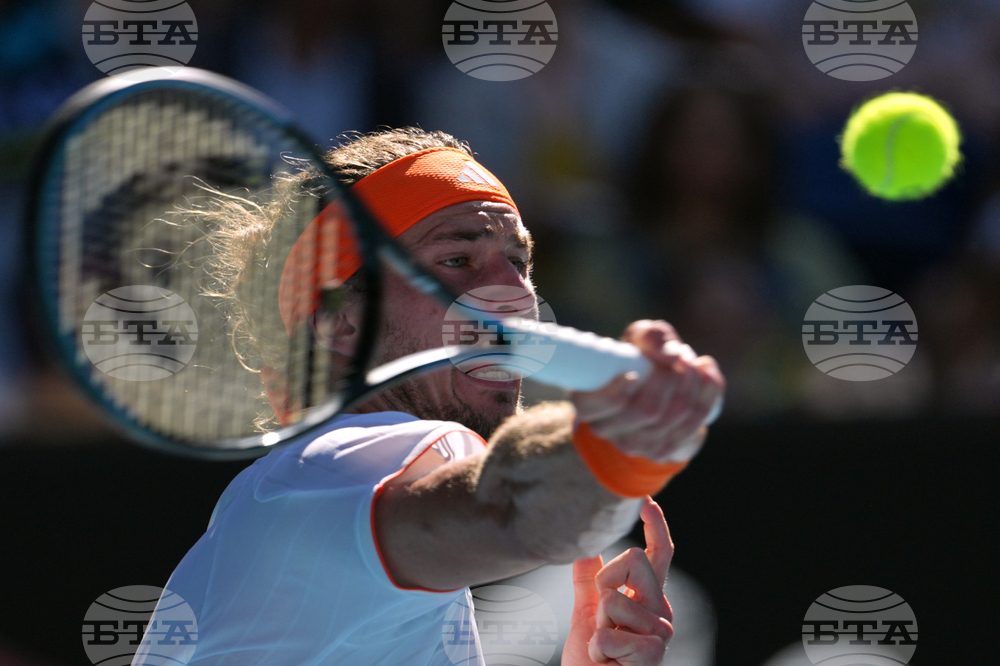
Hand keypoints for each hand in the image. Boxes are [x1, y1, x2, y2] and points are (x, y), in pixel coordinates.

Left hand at [563, 497, 674, 665]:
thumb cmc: (593, 663)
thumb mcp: (586, 614)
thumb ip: (588, 579)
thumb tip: (583, 545)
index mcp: (648, 599)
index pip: (658, 555)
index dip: (655, 525)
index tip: (645, 500)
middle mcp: (661, 612)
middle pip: (635, 559)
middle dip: (605, 582)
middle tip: (601, 620)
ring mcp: (661, 632)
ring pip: (615, 595)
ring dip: (598, 625)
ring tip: (605, 649)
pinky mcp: (653, 651)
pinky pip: (609, 630)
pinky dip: (598, 648)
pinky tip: (608, 663)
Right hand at [571, 320, 724, 463]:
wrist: (658, 388)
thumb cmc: (639, 358)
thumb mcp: (640, 339)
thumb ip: (651, 336)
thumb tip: (671, 356)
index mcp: (587, 401)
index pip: (591, 407)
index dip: (613, 394)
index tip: (634, 373)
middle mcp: (606, 429)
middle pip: (647, 410)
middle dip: (672, 376)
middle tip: (680, 353)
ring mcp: (634, 445)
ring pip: (675, 416)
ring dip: (692, 381)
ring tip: (691, 361)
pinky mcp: (661, 452)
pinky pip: (693, 425)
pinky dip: (707, 395)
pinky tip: (705, 375)